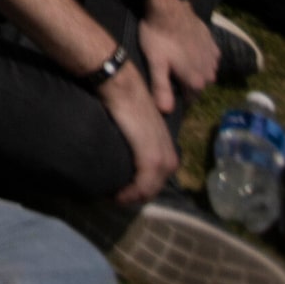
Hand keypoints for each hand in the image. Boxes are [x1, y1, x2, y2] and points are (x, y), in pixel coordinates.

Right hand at [98, 65, 181, 203]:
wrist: (121, 84)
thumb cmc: (124, 98)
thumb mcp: (136, 119)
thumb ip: (137, 133)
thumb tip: (125, 141)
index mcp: (166, 143)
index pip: (160, 175)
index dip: (144, 186)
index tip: (124, 190)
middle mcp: (168, 152)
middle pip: (157, 185)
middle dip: (139, 195)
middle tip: (118, 198)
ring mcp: (161, 155)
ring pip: (151, 188)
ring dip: (134, 197)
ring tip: (116, 199)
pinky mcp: (150, 156)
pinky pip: (144, 184)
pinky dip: (131, 193)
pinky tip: (118, 195)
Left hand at [135, 0, 220, 112]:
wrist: (169, 7)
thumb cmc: (159, 36)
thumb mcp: (155, 63)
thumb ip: (161, 88)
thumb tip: (166, 111)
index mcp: (196, 81)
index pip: (188, 99)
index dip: (176, 95)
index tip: (164, 87)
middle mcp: (209, 73)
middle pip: (196, 86)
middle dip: (185, 82)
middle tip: (167, 70)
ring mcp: (213, 58)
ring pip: (203, 72)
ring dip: (193, 70)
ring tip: (176, 60)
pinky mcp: (213, 44)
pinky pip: (208, 58)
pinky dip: (199, 57)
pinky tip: (187, 50)